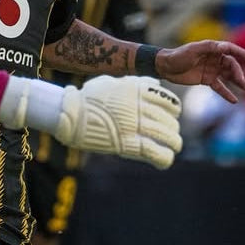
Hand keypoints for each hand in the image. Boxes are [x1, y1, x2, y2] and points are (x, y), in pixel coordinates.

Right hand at [55, 75, 182, 170]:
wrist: (69, 114)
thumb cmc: (89, 98)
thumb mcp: (114, 82)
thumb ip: (136, 83)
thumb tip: (156, 84)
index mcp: (138, 90)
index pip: (169, 101)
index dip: (174, 110)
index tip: (171, 116)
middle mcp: (139, 107)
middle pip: (170, 120)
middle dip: (173, 129)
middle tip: (171, 135)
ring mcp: (134, 126)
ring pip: (168, 136)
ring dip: (174, 143)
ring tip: (173, 147)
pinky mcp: (128, 145)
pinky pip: (156, 153)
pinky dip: (164, 159)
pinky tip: (164, 161)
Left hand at [153, 41, 244, 104]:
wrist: (165, 67)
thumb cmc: (178, 55)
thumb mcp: (193, 50)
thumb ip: (209, 47)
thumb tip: (225, 47)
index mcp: (212, 49)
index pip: (230, 49)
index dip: (240, 53)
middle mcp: (214, 58)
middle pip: (231, 65)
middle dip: (238, 73)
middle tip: (243, 82)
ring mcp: (211, 69)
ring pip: (228, 76)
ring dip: (237, 82)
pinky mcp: (207, 79)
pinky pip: (219, 87)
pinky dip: (226, 93)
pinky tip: (234, 100)